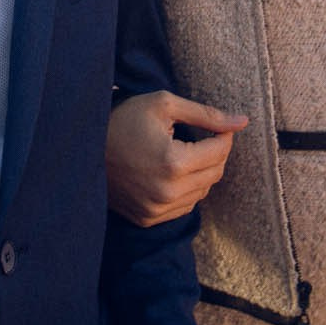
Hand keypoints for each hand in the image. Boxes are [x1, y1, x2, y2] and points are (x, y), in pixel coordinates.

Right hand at [105, 91, 246, 225]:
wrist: (82, 148)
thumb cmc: (123, 119)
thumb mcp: (163, 105)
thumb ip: (205, 114)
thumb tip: (242, 121)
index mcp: (174, 162)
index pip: (220, 151)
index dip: (223, 135)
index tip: (215, 126)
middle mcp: (168, 192)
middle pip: (215, 174)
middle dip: (215, 154)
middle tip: (201, 138)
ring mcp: (157, 210)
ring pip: (202, 192)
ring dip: (201, 173)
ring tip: (184, 153)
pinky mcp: (148, 219)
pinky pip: (184, 207)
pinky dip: (186, 189)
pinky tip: (172, 172)